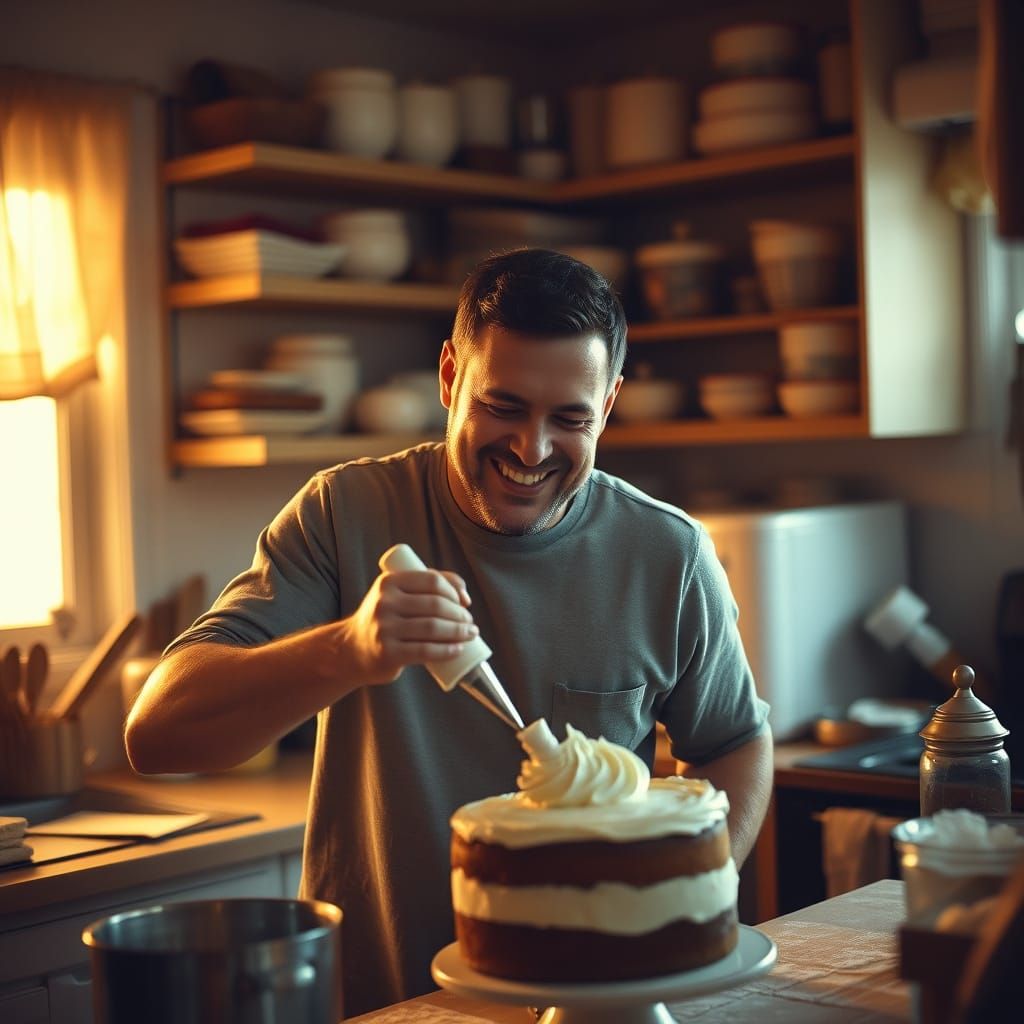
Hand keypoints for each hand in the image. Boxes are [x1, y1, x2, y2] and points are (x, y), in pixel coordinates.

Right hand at [344, 567, 478, 685]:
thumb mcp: (397, 594)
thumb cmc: (386, 619)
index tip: (464, 603)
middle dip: (460, 614)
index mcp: (388, 582)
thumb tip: (464, 597)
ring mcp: (384, 629)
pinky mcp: (387, 653)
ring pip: (433, 628)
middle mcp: (384, 603)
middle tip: (470, 623)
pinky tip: (458, 649)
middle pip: (435, 605)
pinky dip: (447, 650)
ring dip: (459, 632)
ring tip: (470, 634)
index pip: (432, 581)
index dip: (454, 591)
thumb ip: (428, 584)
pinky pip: (425, 651)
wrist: (351, 650)